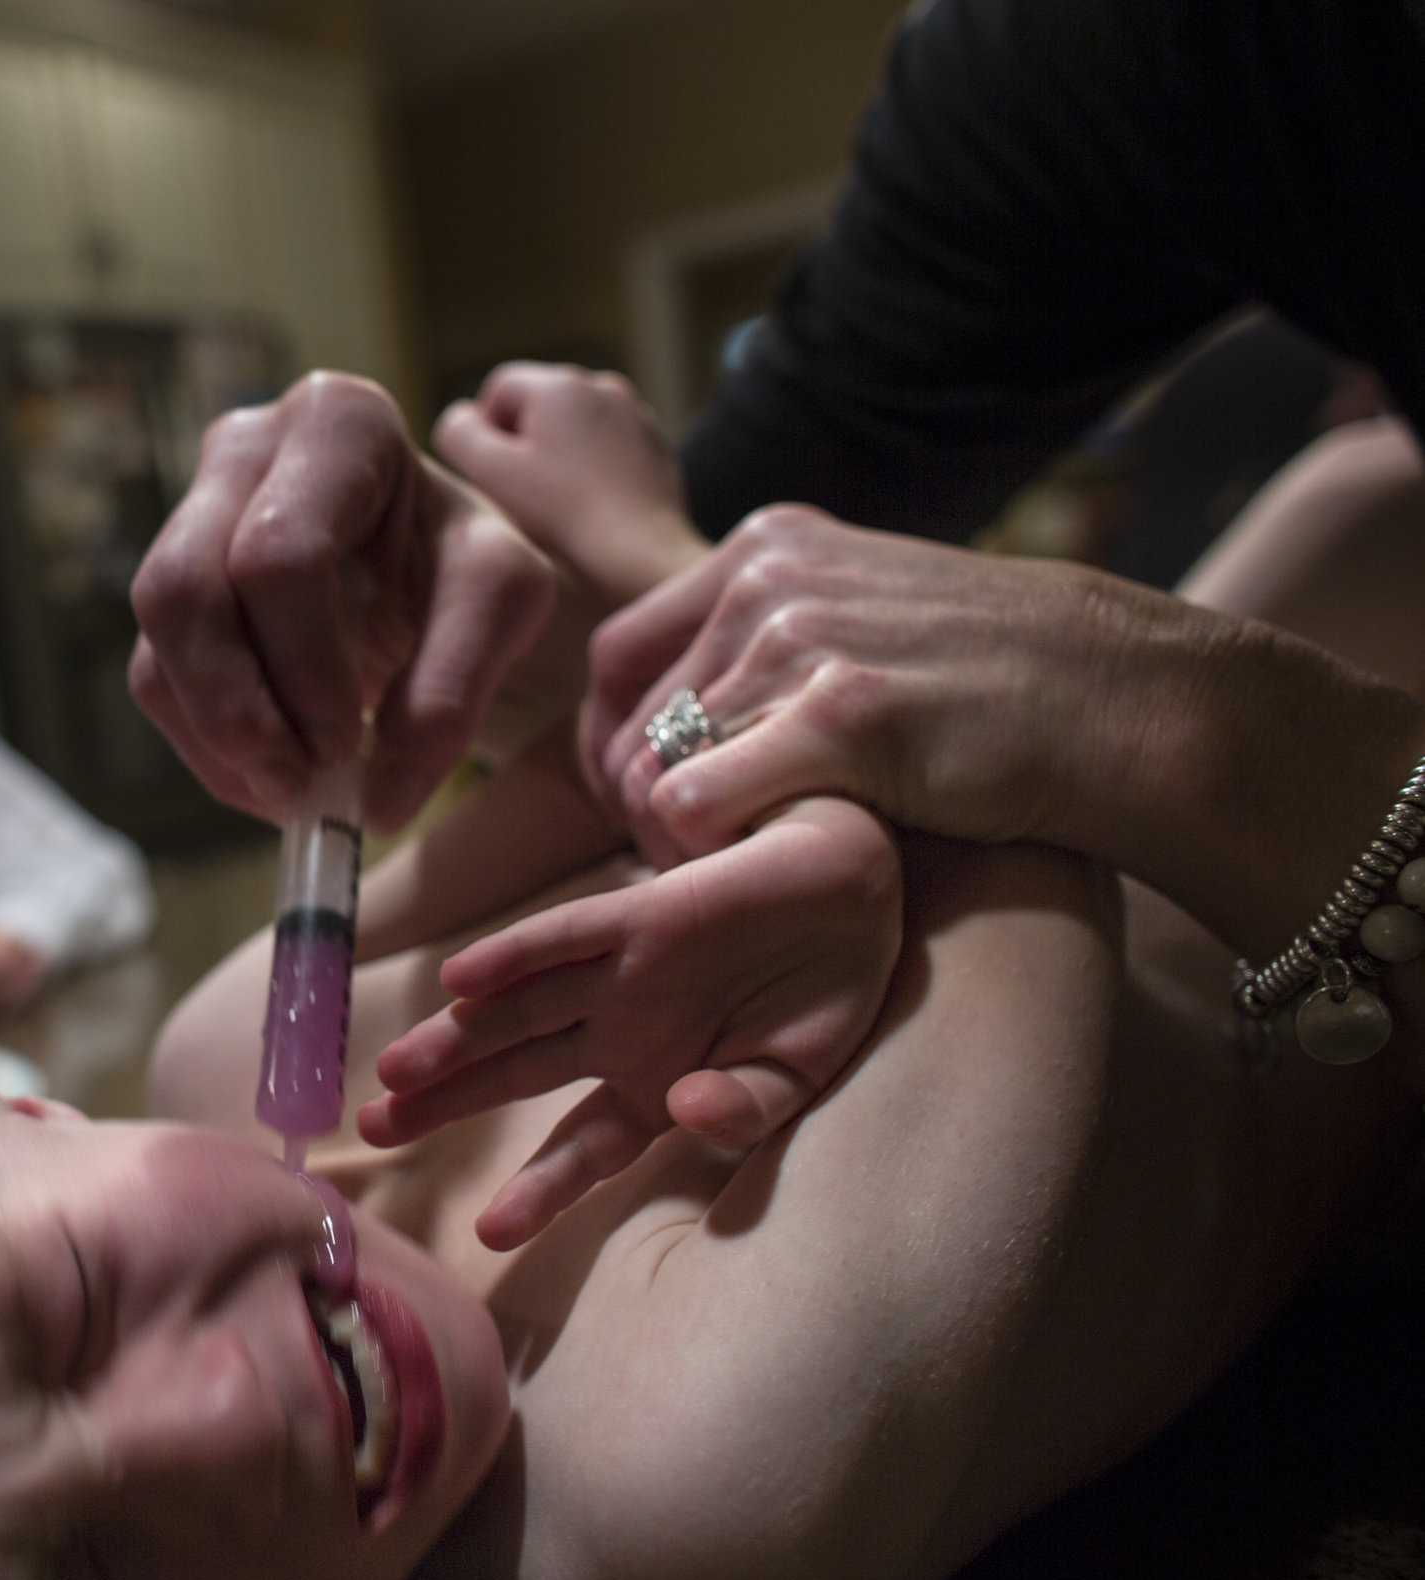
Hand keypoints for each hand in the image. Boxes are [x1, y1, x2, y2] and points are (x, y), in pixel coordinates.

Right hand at [128, 371, 558, 830]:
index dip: (302, 666)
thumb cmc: (463, 562)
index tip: (347, 745)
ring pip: (157, 640)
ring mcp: (190, 514)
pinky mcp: (169, 590)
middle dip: (234, 709)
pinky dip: (209, 749)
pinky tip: (274, 775)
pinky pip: (156, 677)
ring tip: (294, 790)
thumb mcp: (500, 605)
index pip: (279, 555)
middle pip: (183, 588)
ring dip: (217, 740)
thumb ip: (455, 690)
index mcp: (338, 424)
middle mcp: (243, 450)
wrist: (428, 563)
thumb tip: (380, 802)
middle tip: (298, 786)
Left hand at [359, 797, 901, 1250]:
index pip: (581, 1150)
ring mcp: (622, 974)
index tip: (488, 1237)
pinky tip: (462, 979)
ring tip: (393, 1073)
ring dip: (456, 1037)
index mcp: (652, 1086)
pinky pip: (565, 936)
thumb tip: (691, 1112)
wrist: (858, 895)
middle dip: (442, 1102)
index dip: (538, 1192)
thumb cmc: (818, 998)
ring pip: (520, 1009)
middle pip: (512, 1072)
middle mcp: (618, 1032)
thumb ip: (744, 1108)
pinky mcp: (639, 916)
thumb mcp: (791, 1078)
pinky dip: (516, 956)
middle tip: (371, 1129)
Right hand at [433, 363, 709, 608]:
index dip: (486, 433)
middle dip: (525, 442)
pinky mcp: (656, 448)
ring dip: (559, 455)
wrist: (640, 557)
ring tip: (558, 503)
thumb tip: (461, 416)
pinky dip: (593, 469)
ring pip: (575, 426)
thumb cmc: (561, 516)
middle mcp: (602, 386)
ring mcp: (636, 416)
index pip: (500, 388)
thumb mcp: (489, 473)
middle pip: (540, 404)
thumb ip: (459, 433)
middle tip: (524, 494)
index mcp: (560, 385)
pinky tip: (590, 507)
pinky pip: (608, 447)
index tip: (496, 478)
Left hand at [585, 506, 1211, 864]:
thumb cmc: (993, 685)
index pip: (620, 656)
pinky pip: (693, 802)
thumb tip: (667, 713)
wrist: (1125, 704)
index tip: (650, 803)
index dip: (616, 743)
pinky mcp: (839, 714)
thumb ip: (768, 642)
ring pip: (653, 766)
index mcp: (765, 546)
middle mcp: (769, 578)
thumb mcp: (864, 617)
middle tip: (689, 859)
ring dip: (674, 838)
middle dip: (639, 801)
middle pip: (627, 717)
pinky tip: (760, 870)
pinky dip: (704, 852)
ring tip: (736, 866)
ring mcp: (801, 638)